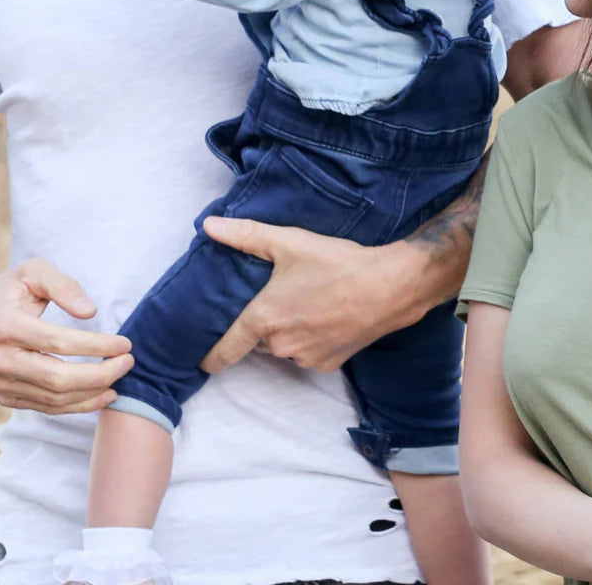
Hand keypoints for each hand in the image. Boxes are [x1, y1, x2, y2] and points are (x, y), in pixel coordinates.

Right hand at [0, 257, 132, 412]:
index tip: (126, 344)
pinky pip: (46, 407)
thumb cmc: (10, 288)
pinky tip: (102, 394)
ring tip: (121, 377)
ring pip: (54, 398)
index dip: (96, 346)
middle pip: (58, 378)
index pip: (59, 343)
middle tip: (128, 362)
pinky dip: (78, 404)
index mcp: (5, 326)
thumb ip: (64, 286)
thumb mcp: (34, 271)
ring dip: (93, 392)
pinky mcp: (4, 397)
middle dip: (100, 374)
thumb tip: (90, 312)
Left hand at [200, 218, 425, 372]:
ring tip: (308, 303)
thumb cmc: (337, 263)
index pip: (224, 350)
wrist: (389, 287)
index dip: (210, 356)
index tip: (202, 360)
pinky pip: (308, 354)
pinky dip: (311, 340)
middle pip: (257, 342)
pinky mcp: (328, 365)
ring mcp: (305, 358)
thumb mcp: (290, 242)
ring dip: (288, 332)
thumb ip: (245, 235)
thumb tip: (208, 225)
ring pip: (284, 347)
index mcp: (263, 318)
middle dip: (262, 325)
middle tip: (279, 299)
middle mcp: (280, 345)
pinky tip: (327, 317)